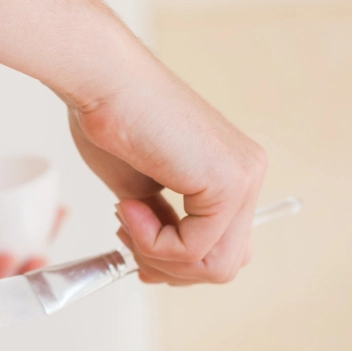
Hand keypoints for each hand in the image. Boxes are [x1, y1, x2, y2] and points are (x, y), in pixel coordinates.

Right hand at [62, 53, 266, 285]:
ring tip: (126, 219)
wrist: (103, 83)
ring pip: (215, 266)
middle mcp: (248, 173)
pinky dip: (152, 242)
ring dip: (159, 256)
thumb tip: (165, 261)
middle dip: (169, 267)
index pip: (223, 247)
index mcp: (232, 172)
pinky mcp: (228, 183)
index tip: (135, 247)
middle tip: (127, 238)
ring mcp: (244, 177)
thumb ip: (165, 224)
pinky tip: (129, 207)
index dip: (177, 262)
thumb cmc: (112, 121)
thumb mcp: (144, 191)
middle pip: (224, 264)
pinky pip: (194, 249)